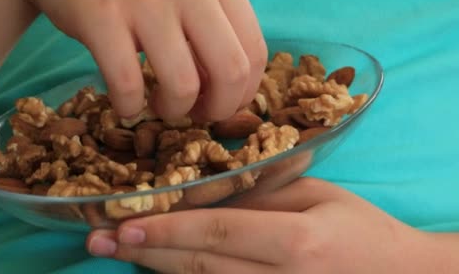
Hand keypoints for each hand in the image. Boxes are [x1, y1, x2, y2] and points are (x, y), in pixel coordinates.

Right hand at [14, 0, 266, 120]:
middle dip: (218, 110)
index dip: (244, 93)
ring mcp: (145, 0)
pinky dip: (130, 107)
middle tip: (197, 114)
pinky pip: (127, 84)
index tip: (223, 104)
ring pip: (182, 85)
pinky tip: (127, 105)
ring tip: (159, 106)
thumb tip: (229, 86)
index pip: (255, 51)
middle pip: (230, 72)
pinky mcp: (102, 16)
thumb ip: (212, 24)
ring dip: (174, 111)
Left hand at [87, 177, 431, 272]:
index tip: (123, 222)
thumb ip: (262, 194)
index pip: (218, 234)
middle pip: (198, 267)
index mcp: (298, 242)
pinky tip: (155, 270)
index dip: (167, 230)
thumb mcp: (318, 196)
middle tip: (97, 240)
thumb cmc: (362, 230)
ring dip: (154, 270)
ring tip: (113, 253)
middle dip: (144, 252)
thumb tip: (205, 193)